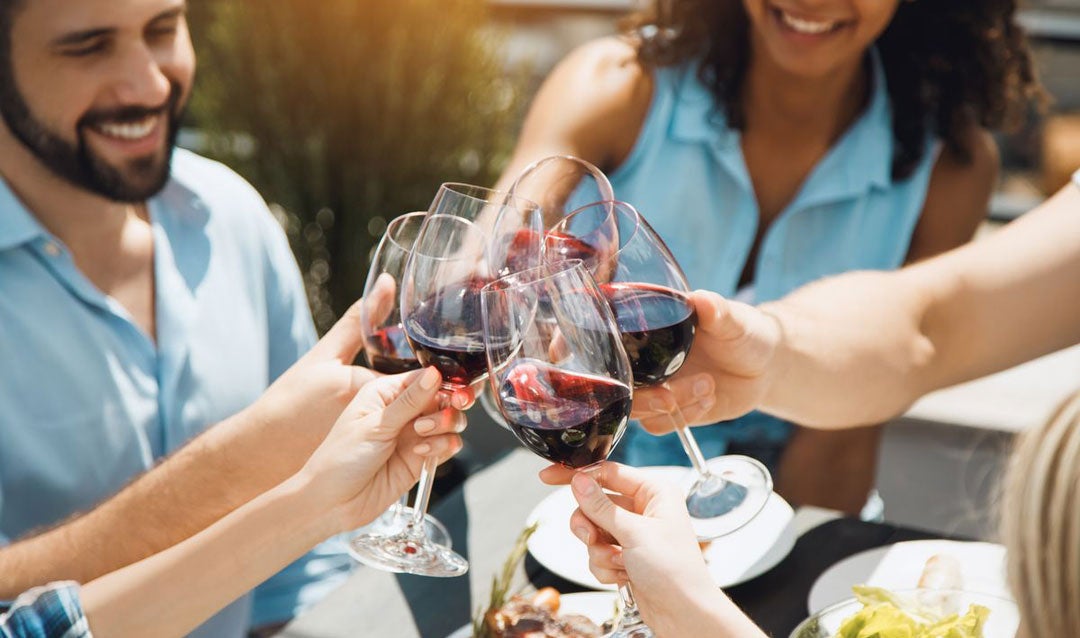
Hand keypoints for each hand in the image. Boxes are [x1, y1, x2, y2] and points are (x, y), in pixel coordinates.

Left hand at [246, 299, 473, 465]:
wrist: (333, 502)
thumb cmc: (341, 458)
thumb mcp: (375, 424)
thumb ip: (410, 401)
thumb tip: (435, 372)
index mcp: (385, 393)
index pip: (425, 378)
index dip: (445, 382)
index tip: (454, 392)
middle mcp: (402, 411)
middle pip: (443, 398)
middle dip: (450, 405)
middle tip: (449, 410)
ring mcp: (413, 435)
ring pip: (450, 421)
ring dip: (445, 426)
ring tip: (422, 435)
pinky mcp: (420, 458)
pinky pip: (447, 445)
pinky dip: (443, 447)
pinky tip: (422, 454)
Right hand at [539, 463, 759, 636]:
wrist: (683, 613)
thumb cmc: (675, 571)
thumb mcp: (634, 533)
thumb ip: (601, 506)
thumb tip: (578, 481)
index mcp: (654, 492)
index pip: (607, 472)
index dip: (578, 475)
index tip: (549, 477)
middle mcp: (643, 509)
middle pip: (594, 503)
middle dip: (591, 526)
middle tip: (592, 537)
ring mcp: (632, 533)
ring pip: (592, 530)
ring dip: (599, 550)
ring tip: (618, 562)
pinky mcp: (624, 555)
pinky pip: (596, 552)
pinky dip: (604, 566)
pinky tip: (623, 575)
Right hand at [630, 290, 780, 431]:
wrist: (764, 364)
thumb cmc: (743, 331)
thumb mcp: (731, 318)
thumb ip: (715, 310)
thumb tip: (701, 300)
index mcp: (646, 330)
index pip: (613, 343)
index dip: (615, 358)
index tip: (634, 365)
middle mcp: (643, 361)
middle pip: (618, 386)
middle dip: (644, 398)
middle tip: (669, 398)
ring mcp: (654, 387)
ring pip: (638, 410)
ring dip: (672, 405)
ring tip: (708, 388)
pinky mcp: (670, 410)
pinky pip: (660, 424)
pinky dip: (684, 416)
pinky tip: (709, 400)